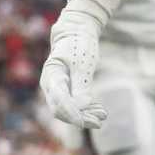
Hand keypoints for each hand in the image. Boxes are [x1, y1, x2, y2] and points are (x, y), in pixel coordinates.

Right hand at [40, 8, 106, 129]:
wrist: (76, 33)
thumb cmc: (78, 44)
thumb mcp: (82, 63)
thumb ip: (81, 84)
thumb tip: (82, 105)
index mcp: (52, 76)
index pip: (59, 101)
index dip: (72, 114)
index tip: (85, 121)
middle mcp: (51, 85)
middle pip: (61, 110)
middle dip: (80, 118)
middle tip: (99, 121)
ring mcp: (57, 89)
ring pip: (68, 109)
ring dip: (85, 115)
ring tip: (103, 115)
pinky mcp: (66, 90)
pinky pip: (73, 104)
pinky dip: (86, 109)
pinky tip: (100, 111)